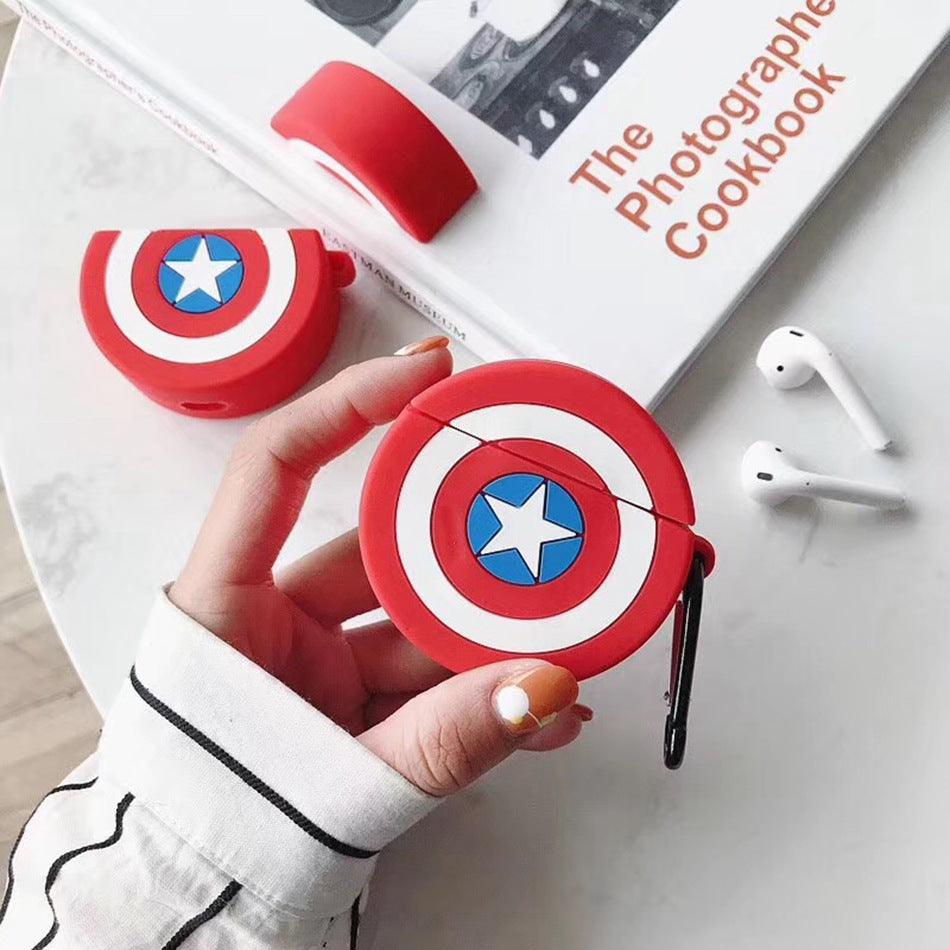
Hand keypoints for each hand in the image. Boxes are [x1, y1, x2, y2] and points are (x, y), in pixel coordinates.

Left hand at [169, 339, 590, 796]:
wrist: (207, 905)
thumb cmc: (222, 828)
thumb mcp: (336, 780)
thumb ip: (445, 738)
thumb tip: (542, 688)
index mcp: (228, 605)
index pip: (280, 464)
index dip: (349, 405)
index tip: (424, 374)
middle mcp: (275, 620)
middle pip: (382, 551)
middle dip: (465, 551)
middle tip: (533, 525)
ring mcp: (319, 661)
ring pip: (418, 620)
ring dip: (489, 634)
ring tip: (558, 635)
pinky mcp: (355, 701)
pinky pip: (428, 676)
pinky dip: (483, 688)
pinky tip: (539, 701)